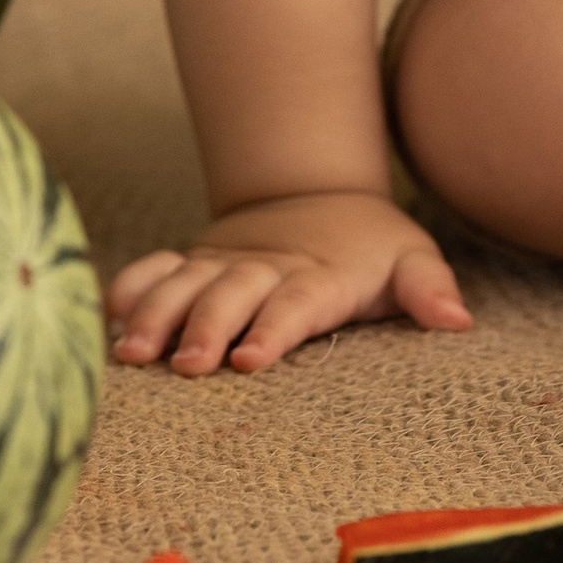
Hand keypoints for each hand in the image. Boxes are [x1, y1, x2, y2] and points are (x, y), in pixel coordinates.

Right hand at [106, 191, 471, 376]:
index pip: (296, 302)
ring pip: (184, 281)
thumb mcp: (410, 259)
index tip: (247, 361)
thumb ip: (429, 289)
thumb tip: (459, 320)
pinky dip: (129, 287)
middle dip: (207, 326)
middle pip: (232, 293)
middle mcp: (265, 267)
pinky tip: (104, 318)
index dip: (272, 329)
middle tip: (187, 367)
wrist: (319, 195)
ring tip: (130, 353)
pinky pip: (154, 268)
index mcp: (319, 275)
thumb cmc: (370, 249)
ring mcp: (223, 262)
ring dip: (157, 312)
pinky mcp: (193, 261)